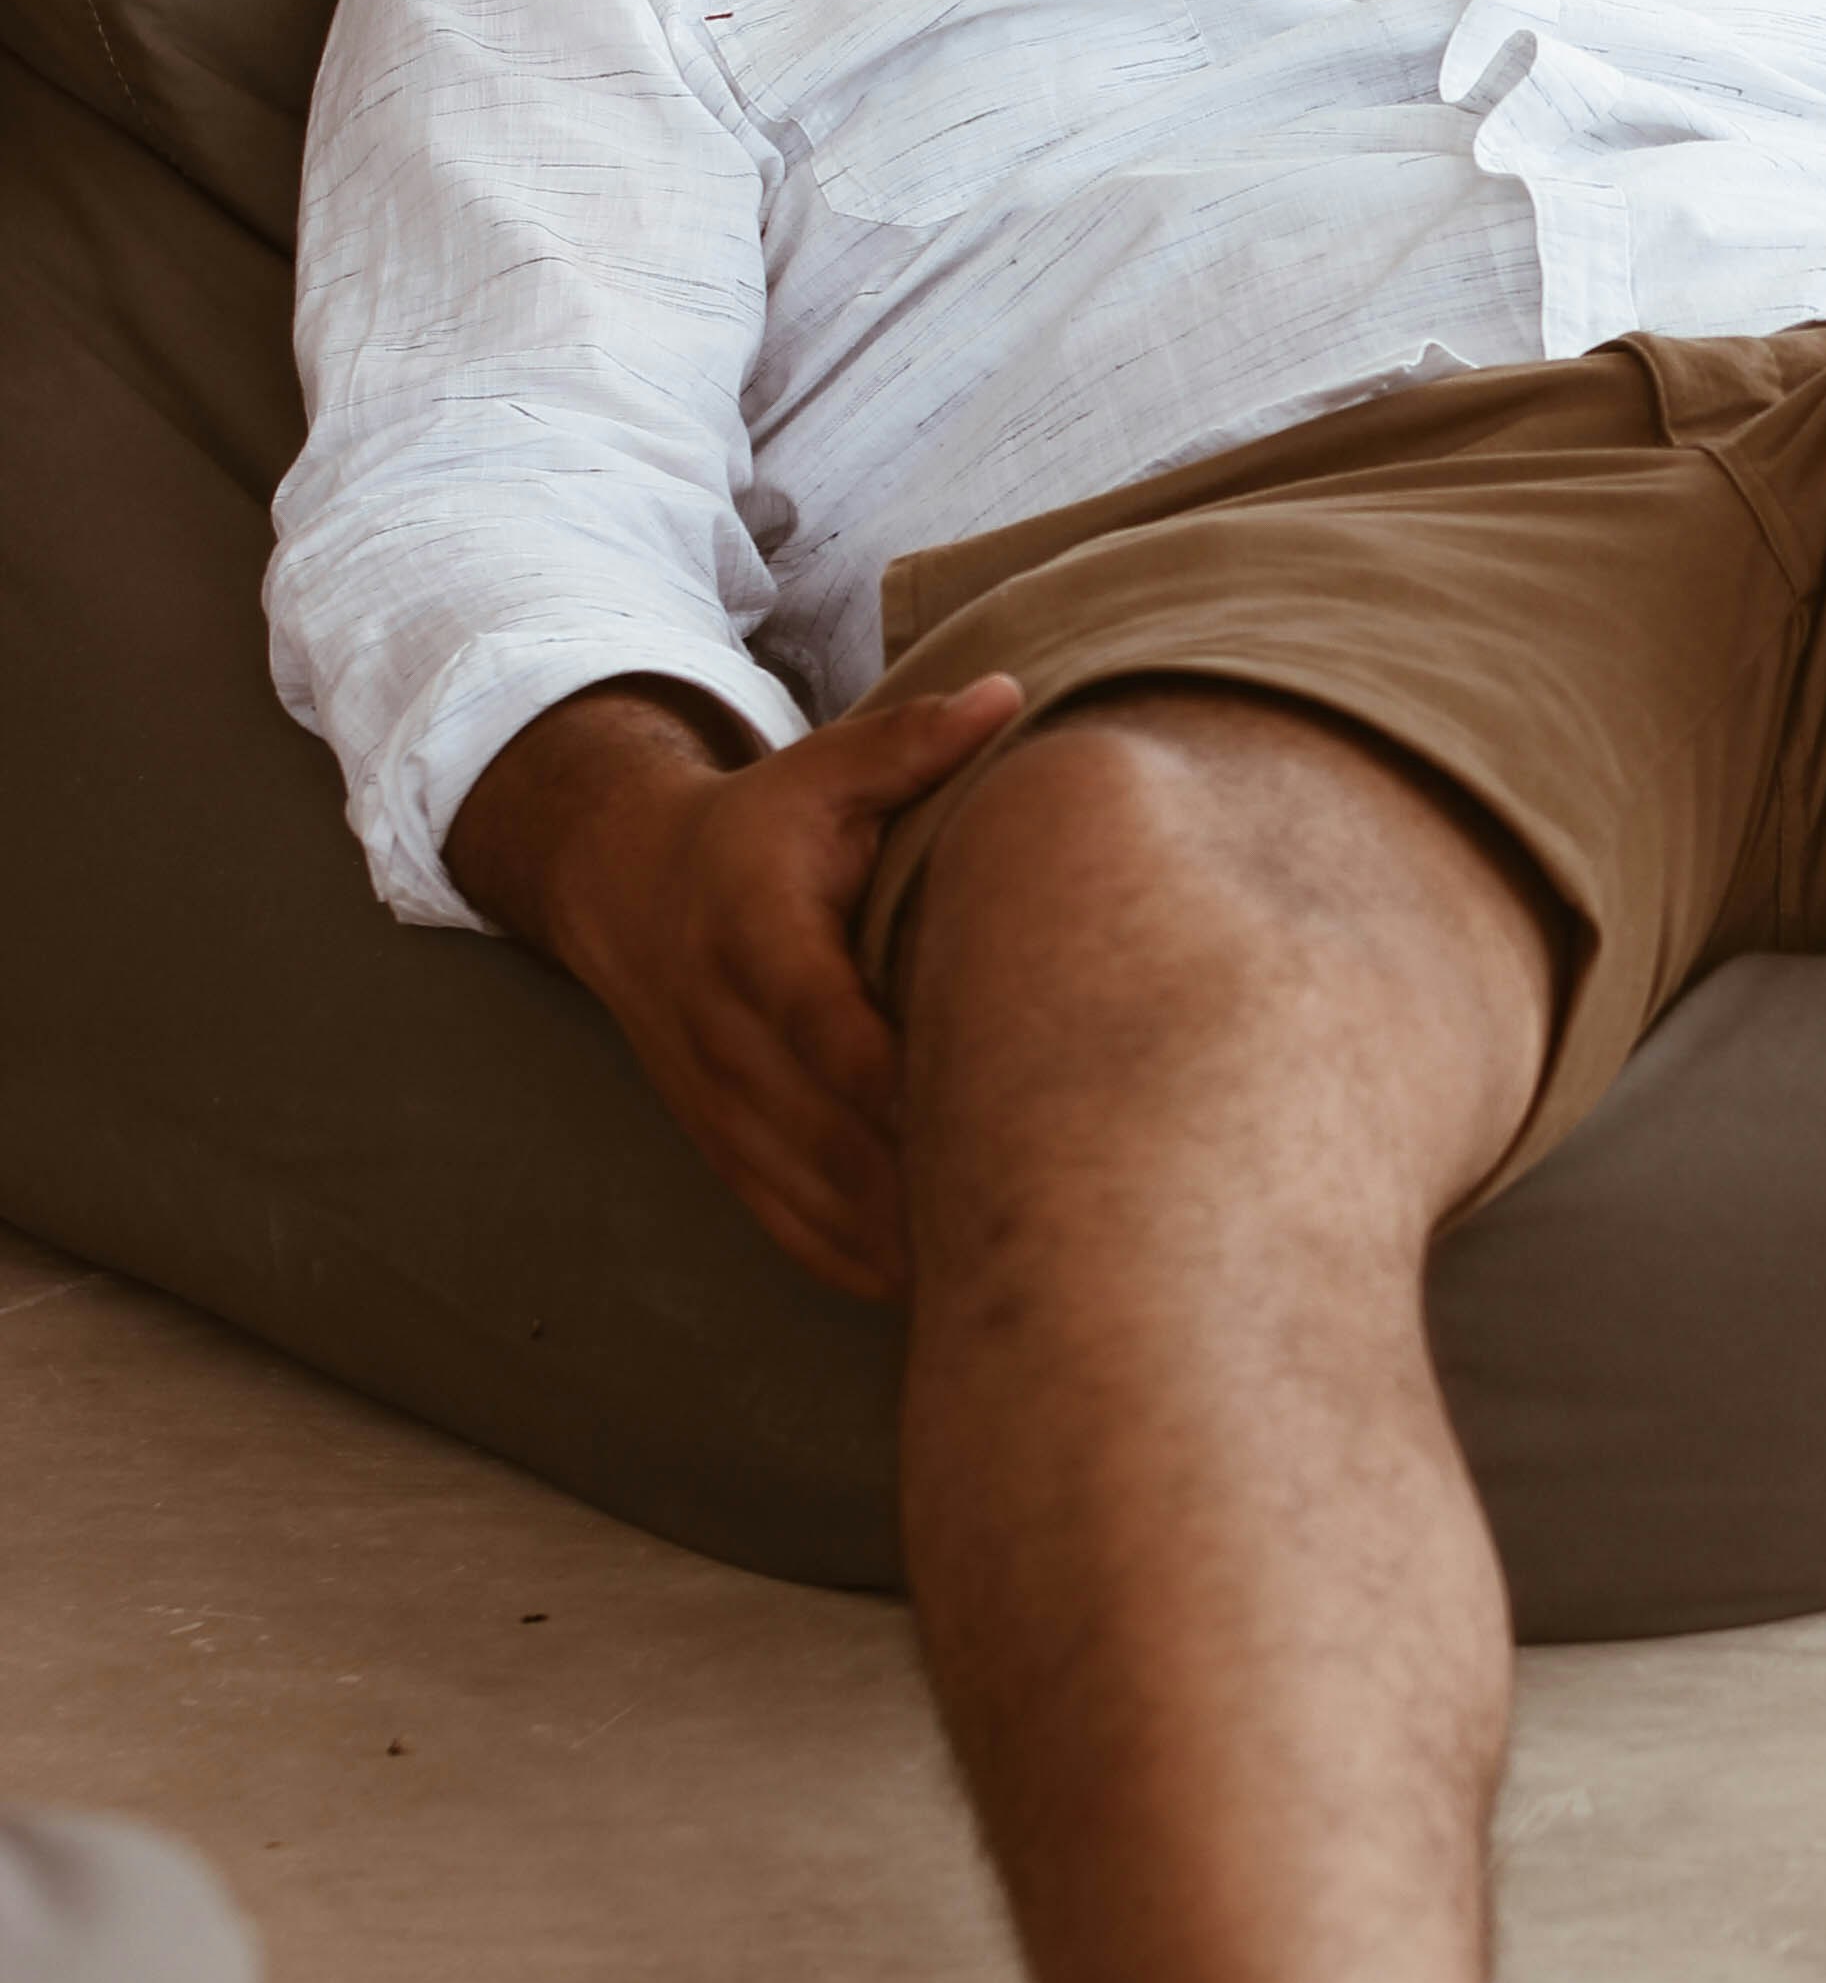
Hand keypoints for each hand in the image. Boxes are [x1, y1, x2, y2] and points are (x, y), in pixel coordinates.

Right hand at [527, 678, 1025, 1296]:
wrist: (629, 891)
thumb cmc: (759, 828)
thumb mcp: (823, 771)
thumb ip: (912, 745)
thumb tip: (1009, 696)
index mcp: (757, 937)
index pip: (829, 1025)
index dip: (901, 1080)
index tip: (997, 1109)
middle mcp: (725, 1033)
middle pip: (828, 1134)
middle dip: (924, 1180)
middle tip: (1040, 1209)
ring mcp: (718, 1104)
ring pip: (811, 1198)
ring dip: (901, 1238)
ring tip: (1009, 1262)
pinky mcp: (724, 1149)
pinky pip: (790, 1226)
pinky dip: (861, 1261)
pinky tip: (941, 1287)